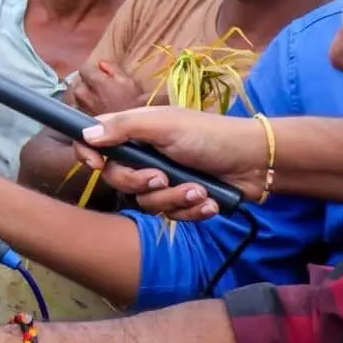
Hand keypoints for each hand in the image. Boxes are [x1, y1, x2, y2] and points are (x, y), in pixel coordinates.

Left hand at [71, 59, 149, 116]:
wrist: (133, 129)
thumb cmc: (134, 104)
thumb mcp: (128, 82)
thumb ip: (112, 69)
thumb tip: (101, 63)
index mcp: (95, 82)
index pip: (84, 68)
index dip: (93, 71)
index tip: (101, 75)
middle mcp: (83, 93)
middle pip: (79, 82)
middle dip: (88, 83)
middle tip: (102, 90)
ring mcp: (80, 106)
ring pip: (77, 95)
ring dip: (85, 95)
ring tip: (100, 100)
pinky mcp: (81, 118)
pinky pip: (78, 108)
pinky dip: (84, 107)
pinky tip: (96, 110)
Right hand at [73, 107, 266, 219]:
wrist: (256, 162)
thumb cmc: (210, 135)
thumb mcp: (165, 126)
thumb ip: (124, 128)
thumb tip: (86, 134)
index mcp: (134, 133)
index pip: (94, 140)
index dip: (89, 153)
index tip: (98, 165)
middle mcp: (143, 157)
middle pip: (118, 180)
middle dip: (141, 184)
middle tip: (163, 177)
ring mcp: (162, 180)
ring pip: (145, 203)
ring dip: (174, 200)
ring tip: (198, 190)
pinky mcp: (180, 200)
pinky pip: (171, 216)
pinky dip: (191, 211)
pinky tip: (208, 202)